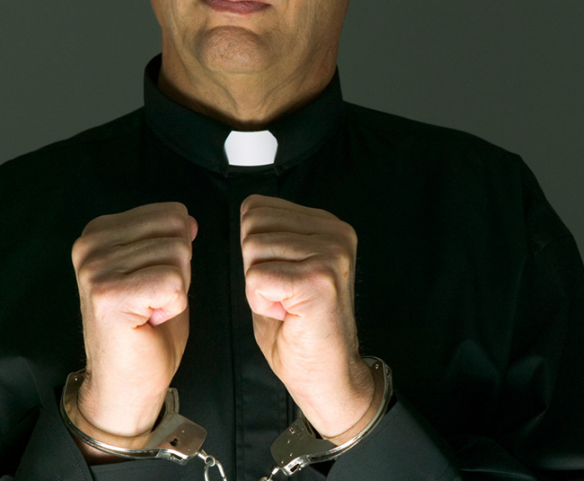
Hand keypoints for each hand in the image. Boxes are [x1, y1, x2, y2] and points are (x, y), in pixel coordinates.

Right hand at [70, 202, 195, 448]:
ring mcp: (96, 270)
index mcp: (99, 232)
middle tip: (153, 299)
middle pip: (177, 234)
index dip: (178, 253)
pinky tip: (149, 321)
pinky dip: (173, 305)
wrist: (128, 381)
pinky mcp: (109, 295)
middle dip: (179, 270)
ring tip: (148, 310)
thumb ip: (170, 241)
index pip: (172, 214)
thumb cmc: (147, 330)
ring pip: (178, 257)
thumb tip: (188, 219)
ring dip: (175, 290)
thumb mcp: (161, 271)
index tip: (152, 283)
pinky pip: (174, 282)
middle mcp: (91, 246)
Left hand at [241, 194, 375, 440]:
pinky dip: (260, 303)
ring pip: (252, 250)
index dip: (255, 250)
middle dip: (254, 264)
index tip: (283, 280)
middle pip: (252, 225)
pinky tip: (287, 316)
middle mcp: (335, 233)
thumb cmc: (300, 329)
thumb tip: (248, 211)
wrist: (327, 375)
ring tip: (288, 306)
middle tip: (283, 295)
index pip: (257, 208)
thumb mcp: (283, 268)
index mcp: (328, 226)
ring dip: (258, 287)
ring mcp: (330, 254)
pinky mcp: (318, 279)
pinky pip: (256, 278)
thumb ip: (270, 237)